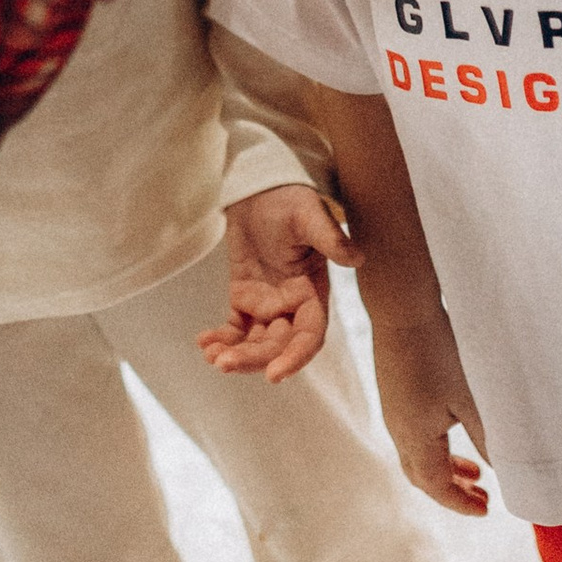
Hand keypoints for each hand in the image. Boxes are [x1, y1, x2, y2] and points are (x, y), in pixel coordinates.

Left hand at [200, 182, 341, 381]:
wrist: (260, 186)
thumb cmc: (290, 198)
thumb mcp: (309, 216)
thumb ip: (329, 238)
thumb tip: (357, 258)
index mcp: (313, 292)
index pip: (310, 335)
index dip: (296, 357)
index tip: (275, 374)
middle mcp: (293, 305)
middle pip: (277, 345)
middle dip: (253, 359)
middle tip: (223, 364)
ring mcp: (268, 303)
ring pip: (255, 342)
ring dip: (235, 354)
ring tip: (211, 355)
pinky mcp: (244, 297)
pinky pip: (235, 327)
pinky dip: (221, 338)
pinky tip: (204, 341)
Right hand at [371, 306, 487, 515]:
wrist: (401, 310)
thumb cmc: (438, 351)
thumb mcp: (470, 398)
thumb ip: (486, 437)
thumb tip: (501, 469)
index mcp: (416, 438)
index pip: (436, 486)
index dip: (460, 503)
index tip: (485, 509)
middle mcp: (399, 430)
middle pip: (422, 477)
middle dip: (452, 491)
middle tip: (481, 497)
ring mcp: (393, 412)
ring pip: (417, 456)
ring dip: (445, 469)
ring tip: (474, 472)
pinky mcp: (394, 395)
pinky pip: (412, 436)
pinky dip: (435, 448)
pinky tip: (453, 431)